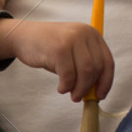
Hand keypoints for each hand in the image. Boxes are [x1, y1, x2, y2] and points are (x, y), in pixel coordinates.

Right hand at [0, 19, 114, 103]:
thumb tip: (94, 91)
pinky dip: (66, 86)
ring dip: (79, 89)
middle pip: (96, 68)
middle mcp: (84, 34)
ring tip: (70, 94)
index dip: (106, 81)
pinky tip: (61, 88)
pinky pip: (69, 75)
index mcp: (92, 34)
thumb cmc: (48, 47)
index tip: (100, 95)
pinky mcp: (59, 49)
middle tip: (79, 97)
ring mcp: (71, 40)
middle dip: (89, 87)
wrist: (23, 36)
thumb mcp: (71, 51)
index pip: (107, 61)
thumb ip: (84, 64)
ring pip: (85, 72)